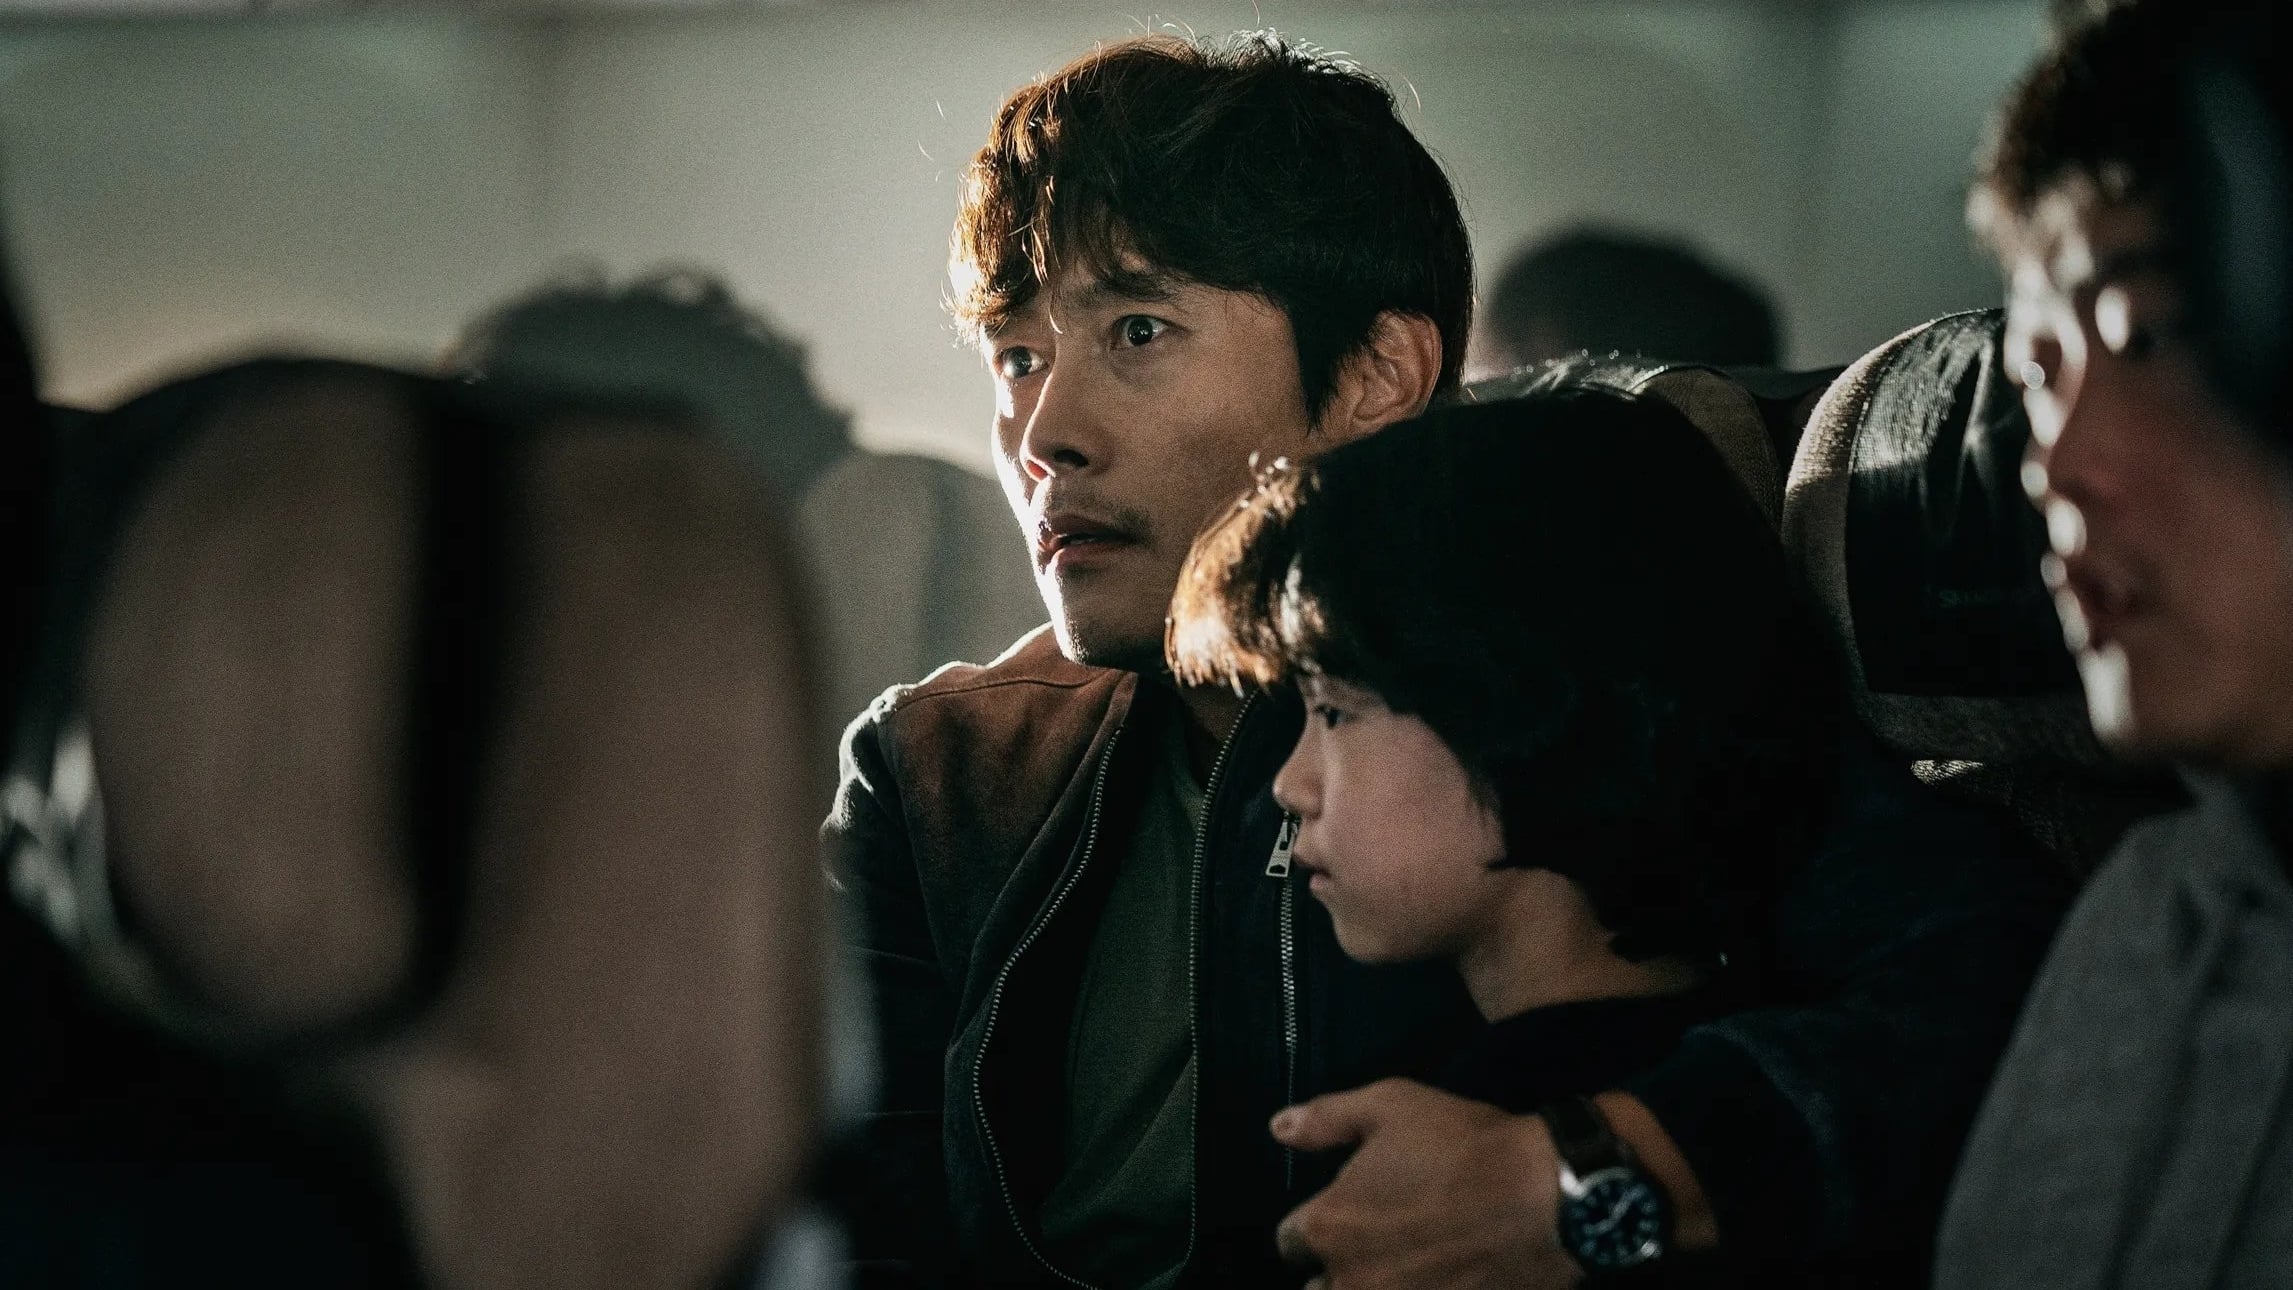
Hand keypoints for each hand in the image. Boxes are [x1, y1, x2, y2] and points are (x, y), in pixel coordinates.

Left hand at [1269, 1079, 1583, 1289]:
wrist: (1549, 1198)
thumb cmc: (1464, 1145)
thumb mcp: (1389, 1106)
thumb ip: (1326, 1119)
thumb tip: (1278, 1128)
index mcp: (1329, 1227)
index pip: (1290, 1242)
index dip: (1317, 1224)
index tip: (1347, 1211)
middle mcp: (1351, 1281)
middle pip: (1321, 1288)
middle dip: (1338, 1270)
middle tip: (1379, 1244)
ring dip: (1373, 1285)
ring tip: (1406, 1267)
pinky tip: (1437, 1277)